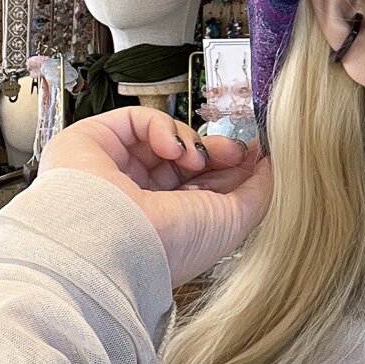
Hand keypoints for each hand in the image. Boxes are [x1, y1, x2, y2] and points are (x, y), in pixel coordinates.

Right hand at [38, 107, 272, 285]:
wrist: (113, 244)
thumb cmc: (170, 244)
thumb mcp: (235, 221)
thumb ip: (259, 190)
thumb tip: (269, 162)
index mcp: (170, 222)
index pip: (205, 183)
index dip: (230, 166)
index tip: (255, 154)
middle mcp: (141, 198)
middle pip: (187, 158)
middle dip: (217, 150)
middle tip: (233, 151)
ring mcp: (117, 170)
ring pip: (165, 137)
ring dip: (191, 141)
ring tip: (195, 158)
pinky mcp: (95, 143)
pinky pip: (137, 119)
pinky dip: (161, 127)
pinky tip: (170, 149)